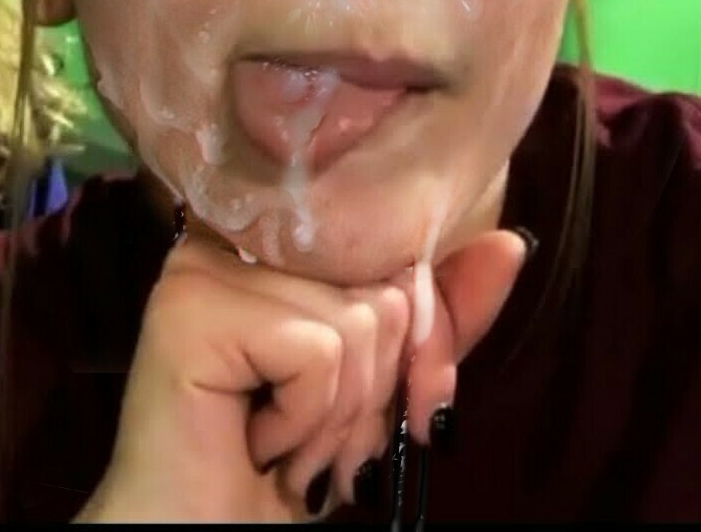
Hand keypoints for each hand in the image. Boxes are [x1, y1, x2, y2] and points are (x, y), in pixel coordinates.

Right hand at [76, 228, 528, 522]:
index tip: (393, 405)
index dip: (415, 339)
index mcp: (280, 240)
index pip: (394, 254)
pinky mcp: (188, 308)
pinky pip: (318, 352)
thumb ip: (443, 319)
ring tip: (286, 442)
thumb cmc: (291, 463)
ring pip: (357, 322)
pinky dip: (308, 420)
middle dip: (372, 390)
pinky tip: (259, 442)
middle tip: (314, 434)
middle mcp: (236, 237)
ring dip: (338, 416)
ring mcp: (203, 265)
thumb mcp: (385, 387)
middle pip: (381, 291)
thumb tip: (513, 243)